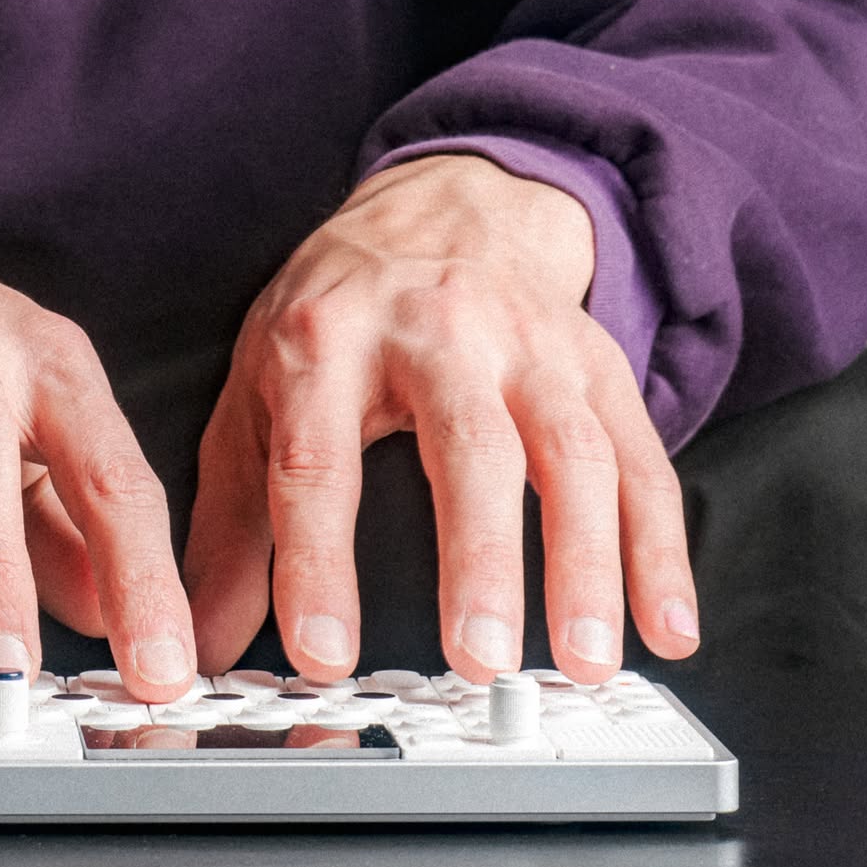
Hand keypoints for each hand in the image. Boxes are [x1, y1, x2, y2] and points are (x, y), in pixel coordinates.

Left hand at [182, 154, 699, 685]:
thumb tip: (199, 638)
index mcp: (328, 337)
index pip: (316, 458)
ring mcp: (529, 344)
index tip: (324, 654)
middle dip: (480, 559)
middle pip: (468, 445)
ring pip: (571, 450)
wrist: (445, 204)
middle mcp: (437, 330)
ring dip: (586, 562)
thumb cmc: (341, 311)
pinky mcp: (598, 363)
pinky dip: (661, 549)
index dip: (318, 561)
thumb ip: (233, 518)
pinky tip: (668, 628)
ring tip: (582, 662)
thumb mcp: (259, 387)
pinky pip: (641, 458)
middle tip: (480, 661)